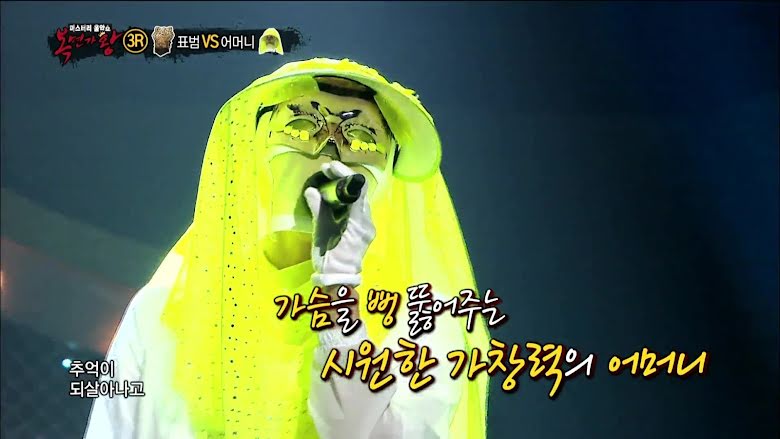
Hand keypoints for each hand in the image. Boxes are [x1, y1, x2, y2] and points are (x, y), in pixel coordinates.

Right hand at [303, 161, 375, 286]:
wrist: (339, 279)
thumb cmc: (329, 258)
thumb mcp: (321, 233)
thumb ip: (318, 210)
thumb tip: (312, 190)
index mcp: (359, 221)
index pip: (357, 189)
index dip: (344, 174)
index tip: (330, 167)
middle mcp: (368, 222)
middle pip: (360, 192)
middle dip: (344, 179)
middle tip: (327, 172)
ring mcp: (368, 227)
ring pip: (360, 201)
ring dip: (346, 190)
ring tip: (329, 181)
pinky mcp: (364, 231)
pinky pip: (358, 210)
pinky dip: (347, 201)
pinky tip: (335, 199)